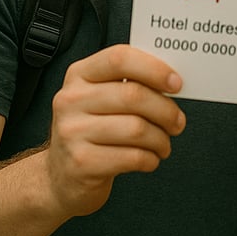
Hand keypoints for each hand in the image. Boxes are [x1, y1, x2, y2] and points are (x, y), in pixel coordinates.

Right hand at [46, 45, 185, 216]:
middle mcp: (71, 99)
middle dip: (166, 110)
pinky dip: (150, 159)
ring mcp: (72, 132)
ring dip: (161, 139)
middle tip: (177, 122)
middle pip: (133, 95)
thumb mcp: (100, 99)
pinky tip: (149, 159)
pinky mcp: (81, 163)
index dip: (154, 69)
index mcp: (79, 75)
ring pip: (137, 128)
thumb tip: (172, 82)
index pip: (119, 58)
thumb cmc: (90, 131)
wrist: (59, 176)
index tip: (176, 83)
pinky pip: (132, 157)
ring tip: (163, 144)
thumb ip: (129, 83)